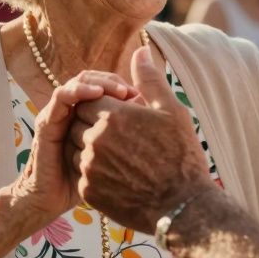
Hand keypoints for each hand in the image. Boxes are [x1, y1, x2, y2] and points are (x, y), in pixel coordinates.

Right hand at [6, 73, 136, 227]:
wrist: (52, 201)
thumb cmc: (85, 184)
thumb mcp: (115, 160)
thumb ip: (130, 138)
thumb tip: (151, 121)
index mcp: (91, 116)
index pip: (108, 88)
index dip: (125, 88)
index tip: (144, 98)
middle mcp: (75, 111)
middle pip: (94, 82)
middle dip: (113, 82)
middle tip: (132, 91)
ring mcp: (60, 115)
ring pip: (78, 84)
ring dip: (99, 83)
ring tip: (118, 91)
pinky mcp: (48, 122)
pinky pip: (61, 98)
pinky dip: (78, 91)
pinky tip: (95, 94)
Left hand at [70, 47, 217, 232]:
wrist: (183, 206)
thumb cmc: (181, 155)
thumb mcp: (170, 111)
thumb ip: (149, 79)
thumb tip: (141, 50)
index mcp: (113, 116)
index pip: (87, 101)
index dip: (100, 106)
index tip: (117, 116)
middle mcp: (96, 141)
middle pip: (78, 124)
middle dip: (92, 126)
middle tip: (119, 138)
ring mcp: (90, 168)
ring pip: (75, 149)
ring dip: (89, 149)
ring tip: (117, 157)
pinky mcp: (89, 191)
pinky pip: (80, 174)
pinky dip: (92, 172)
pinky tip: (116, 175)